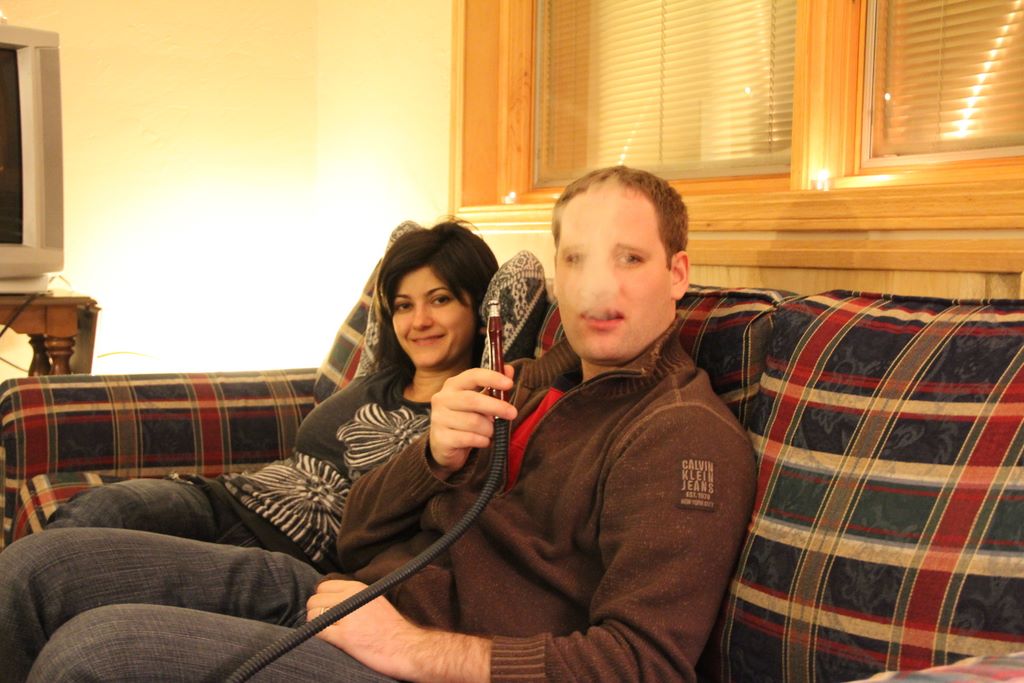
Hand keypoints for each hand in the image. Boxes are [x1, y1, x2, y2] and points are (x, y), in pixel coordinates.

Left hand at [308, 579, 490, 681]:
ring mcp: (346, 617)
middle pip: (314, 600)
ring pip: (312, 615)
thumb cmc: (392, 627)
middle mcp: (350, 598)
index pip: (323, 586)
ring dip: (316, 625)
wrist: (406, 647)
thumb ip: (354, 596)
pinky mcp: (343, 637)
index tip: (327, 609)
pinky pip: (317, 632)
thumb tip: (332, 597)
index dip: (322, 599)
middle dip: (316, 613)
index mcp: (357, 588)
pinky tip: (330, 641)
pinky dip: (317, 637)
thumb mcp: (374, 599)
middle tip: (326, 624)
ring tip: (329, 633)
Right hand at [428, 366, 516, 477]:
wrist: (445, 444)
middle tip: (513, 413)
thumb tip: (508, 370)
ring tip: (491, 431)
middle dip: (496, 406)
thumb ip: (493, 385)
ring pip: (473, 422)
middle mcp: (443, 399)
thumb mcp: (479, 400)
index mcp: (453, 385)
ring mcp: (439, 418)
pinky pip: (469, 438)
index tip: (509, 384)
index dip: (492, 378)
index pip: (472, 376)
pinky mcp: (441, 438)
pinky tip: (484, 441)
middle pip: (472, 400)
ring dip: (489, 429)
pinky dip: (482, 441)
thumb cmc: (465, 418)